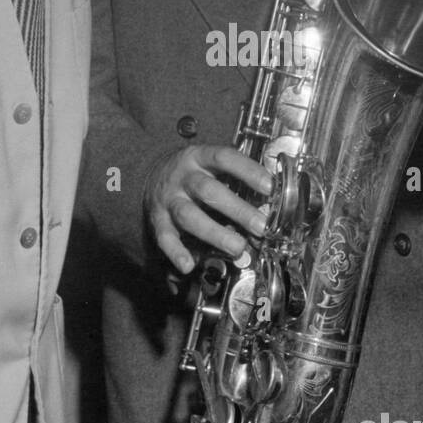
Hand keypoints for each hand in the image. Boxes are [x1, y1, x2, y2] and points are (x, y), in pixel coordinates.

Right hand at [144, 144, 272, 273]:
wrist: (151, 175)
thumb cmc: (194, 174)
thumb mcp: (211, 167)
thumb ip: (236, 182)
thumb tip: (270, 206)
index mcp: (199, 157)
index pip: (224, 157)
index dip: (247, 170)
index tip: (269, 187)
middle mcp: (183, 176)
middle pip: (208, 190)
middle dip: (236, 209)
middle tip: (261, 226)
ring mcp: (169, 198)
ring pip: (188, 215)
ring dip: (214, 232)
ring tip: (237, 247)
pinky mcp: (158, 220)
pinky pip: (165, 237)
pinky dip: (176, 252)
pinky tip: (188, 265)